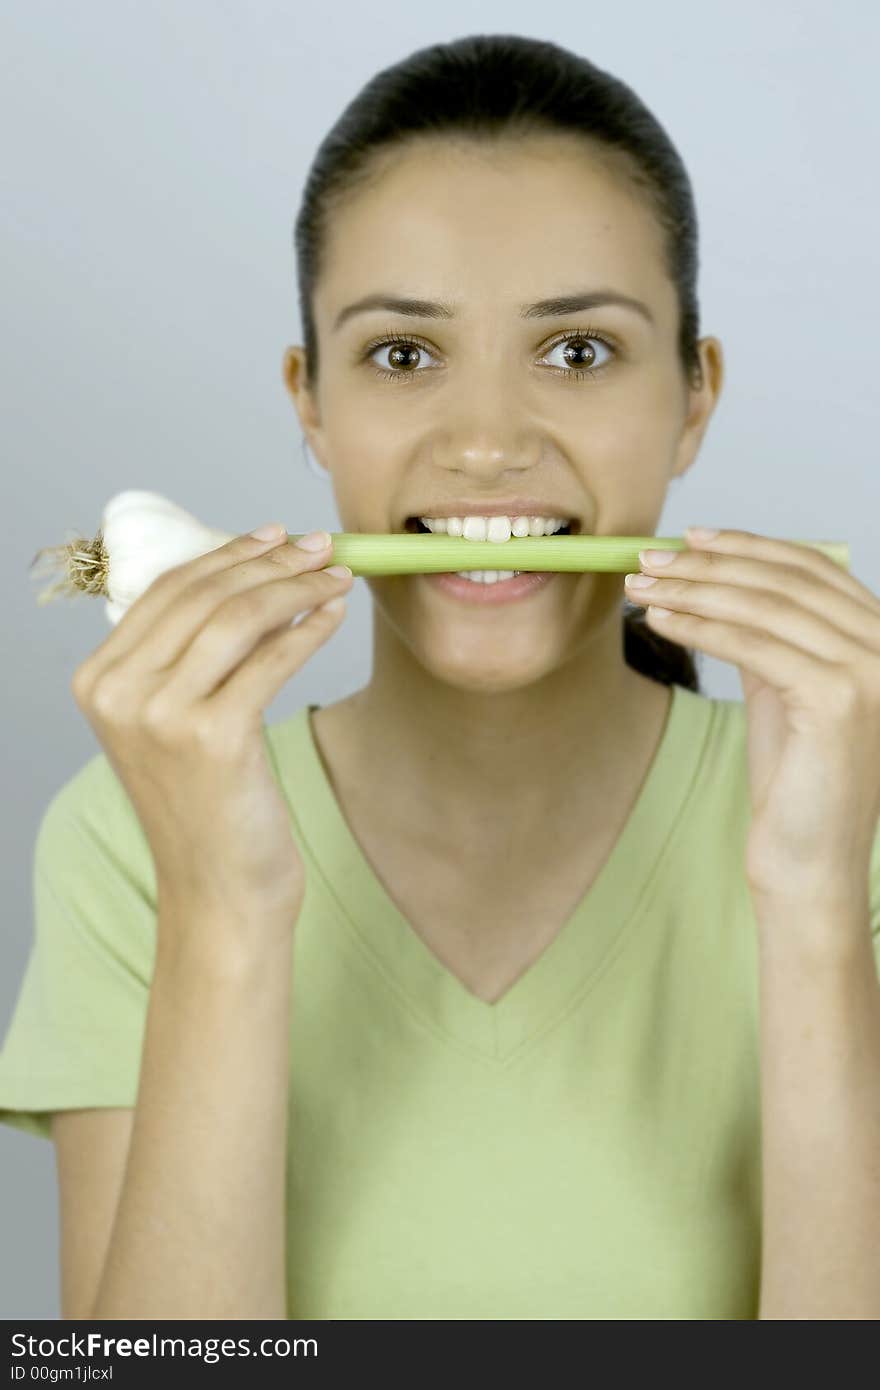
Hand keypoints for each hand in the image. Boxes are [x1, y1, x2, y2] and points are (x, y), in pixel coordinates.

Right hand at [70, 527, 353, 941]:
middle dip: (269, 561)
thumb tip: (253, 573)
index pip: (167, 591)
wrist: (218, 890)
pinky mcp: (211, 736)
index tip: (275, 535)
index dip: (227, 554)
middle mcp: (117, 692)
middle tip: (318, 545)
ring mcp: (159, 714)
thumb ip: (189, 656)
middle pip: (204, 596)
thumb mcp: (176, 722)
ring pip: (238, 618)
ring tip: (336, 573)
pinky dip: (308, 628)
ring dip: (295, 586)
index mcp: (98, 681)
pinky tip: (333, 613)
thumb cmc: (209, 804)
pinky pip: (271, 658)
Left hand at [624, 528, 879, 902]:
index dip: (748, 545)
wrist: (810, 862)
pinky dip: (701, 625)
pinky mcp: (839, 698)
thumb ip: (771, 636)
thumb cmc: (796, 783)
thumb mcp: (784, 691)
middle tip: (648, 559)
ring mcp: (870, 671)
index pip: (812, 569)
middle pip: (786, 580)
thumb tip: (718, 580)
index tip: (689, 537)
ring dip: (694, 589)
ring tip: (642, 587)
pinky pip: (754, 645)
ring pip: (765, 607)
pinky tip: (661, 620)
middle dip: (710, 563)